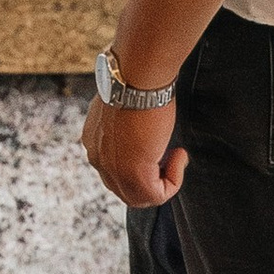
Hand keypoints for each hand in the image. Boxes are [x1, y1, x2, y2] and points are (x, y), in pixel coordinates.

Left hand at [81, 89, 186, 209]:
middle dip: (151, 179)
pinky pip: (157, 195)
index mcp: (93, 141)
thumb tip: (144, 135)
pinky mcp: (134, 176)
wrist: (137, 77)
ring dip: (163, 181)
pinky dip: (174, 180)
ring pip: (140, 197)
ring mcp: (112, 170)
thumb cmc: (136, 82)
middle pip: (124, 188)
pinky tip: (179, 155)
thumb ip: (128, 128)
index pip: (114, 169)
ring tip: (176, 156)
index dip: (142, 164)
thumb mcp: (127, 108)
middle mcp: (97, 158)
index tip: (159, 145)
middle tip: (170, 157)